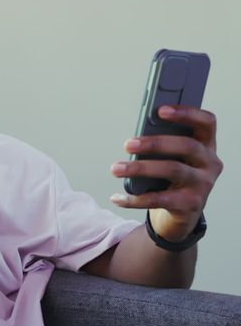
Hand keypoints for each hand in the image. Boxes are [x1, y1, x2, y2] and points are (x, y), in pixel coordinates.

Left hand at [109, 105, 221, 241]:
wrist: (181, 215)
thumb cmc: (173, 180)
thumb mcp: (172, 160)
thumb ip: (162, 147)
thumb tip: (136, 140)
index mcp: (206, 146)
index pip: (206, 123)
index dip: (187, 113)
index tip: (160, 110)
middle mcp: (210, 164)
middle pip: (187, 146)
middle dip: (155, 143)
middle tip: (128, 144)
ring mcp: (203, 185)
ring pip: (173, 170)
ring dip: (140, 168)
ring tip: (116, 168)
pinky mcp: (190, 205)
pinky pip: (159, 199)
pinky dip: (134, 199)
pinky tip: (117, 197)